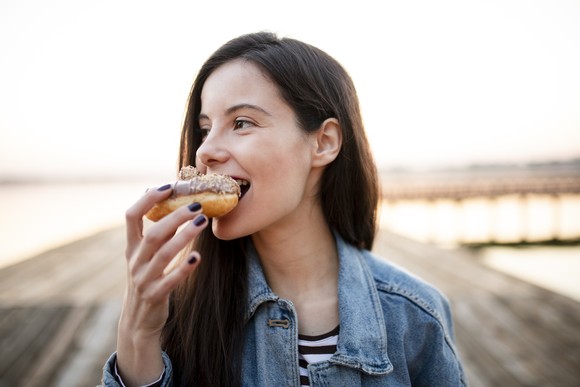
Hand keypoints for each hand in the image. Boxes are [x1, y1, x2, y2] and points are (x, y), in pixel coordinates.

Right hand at [116, 184, 207, 385]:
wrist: (138, 321)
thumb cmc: (148, 279)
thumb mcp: (146, 256)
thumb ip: (157, 233)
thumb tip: (174, 204)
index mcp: (132, 247)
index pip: (131, 216)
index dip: (147, 199)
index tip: (167, 186)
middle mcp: (135, 261)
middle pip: (153, 233)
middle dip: (175, 216)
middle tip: (197, 205)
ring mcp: (143, 279)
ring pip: (163, 254)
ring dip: (184, 236)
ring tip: (202, 222)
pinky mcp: (155, 296)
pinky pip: (170, 280)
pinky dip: (183, 268)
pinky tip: (198, 256)